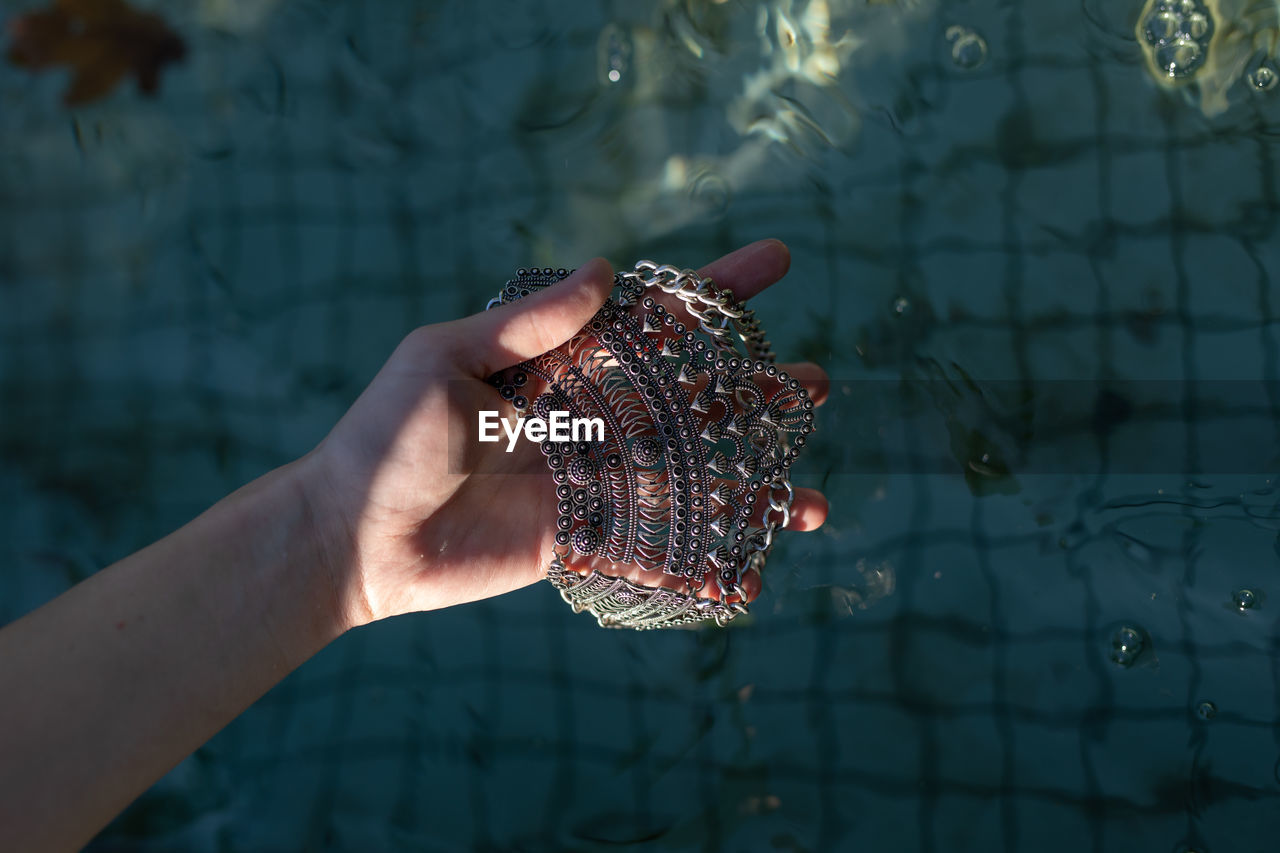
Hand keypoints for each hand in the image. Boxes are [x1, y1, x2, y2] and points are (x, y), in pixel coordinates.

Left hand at [305, 239, 830, 629]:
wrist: (351, 538)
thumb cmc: (384, 438)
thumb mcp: (443, 359)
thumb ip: (525, 326)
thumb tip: (604, 271)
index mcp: (559, 364)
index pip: (650, 319)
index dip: (713, 293)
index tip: (775, 263)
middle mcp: (586, 418)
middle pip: (690, 399)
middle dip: (756, 393)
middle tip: (818, 385)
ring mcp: (590, 482)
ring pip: (687, 473)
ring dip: (749, 481)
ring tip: (812, 495)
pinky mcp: (581, 541)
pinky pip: (654, 543)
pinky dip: (706, 555)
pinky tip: (754, 563)